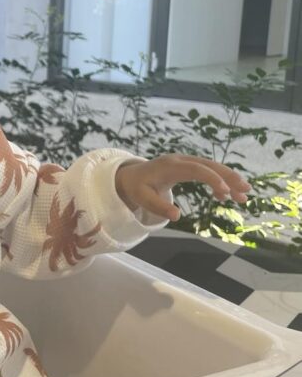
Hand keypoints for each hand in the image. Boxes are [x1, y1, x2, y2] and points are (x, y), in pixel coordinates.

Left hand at [114, 154, 250, 222]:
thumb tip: (177, 216)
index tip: (227, 191)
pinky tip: (225, 196)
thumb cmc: (136, 187)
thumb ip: (158, 207)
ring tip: (243, 195)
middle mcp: (181, 160)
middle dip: (229, 177)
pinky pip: (208, 171)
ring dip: (229, 179)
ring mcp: (186, 161)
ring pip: (212, 167)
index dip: (212, 178)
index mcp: (170, 166)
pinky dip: (219, 182)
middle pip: (209, 165)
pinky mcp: (189, 165)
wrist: (130, 175)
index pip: (196, 169)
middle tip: (246, 191)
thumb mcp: (142, 198)